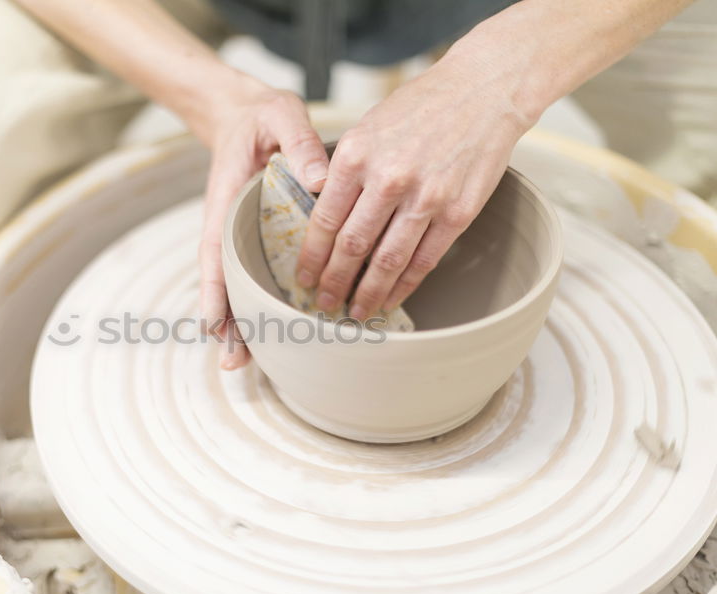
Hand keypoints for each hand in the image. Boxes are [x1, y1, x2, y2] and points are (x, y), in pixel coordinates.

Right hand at [198, 77, 328, 368]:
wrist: (245, 113)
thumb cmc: (261, 116)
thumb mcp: (281, 115)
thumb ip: (299, 143)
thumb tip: (320, 180)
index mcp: (227, 199)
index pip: (215, 250)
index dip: (213, 288)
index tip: (211, 322)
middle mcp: (228, 224)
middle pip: (222, 281)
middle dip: (225, 322)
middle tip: (233, 363)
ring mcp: (240, 235)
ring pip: (236, 285)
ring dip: (239, 323)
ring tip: (241, 364)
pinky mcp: (254, 238)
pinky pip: (254, 274)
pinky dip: (258, 303)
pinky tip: (271, 332)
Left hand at [294, 56, 535, 318]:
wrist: (483, 89)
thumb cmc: (421, 106)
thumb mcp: (367, 127)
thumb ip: (344, 170)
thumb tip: (323, 214)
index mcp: (357, 155)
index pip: (324, 219)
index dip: (311, 255)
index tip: (303, 276)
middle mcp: (388, 179)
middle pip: (351, 246)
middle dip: (333, 282)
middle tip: (321, 303)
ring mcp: (426, 197)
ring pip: (387, 261)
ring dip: (367, 293)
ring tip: (353, 312)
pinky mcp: (458, 211)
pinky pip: (424, 260)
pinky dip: (403, 285)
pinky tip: (390, 298)